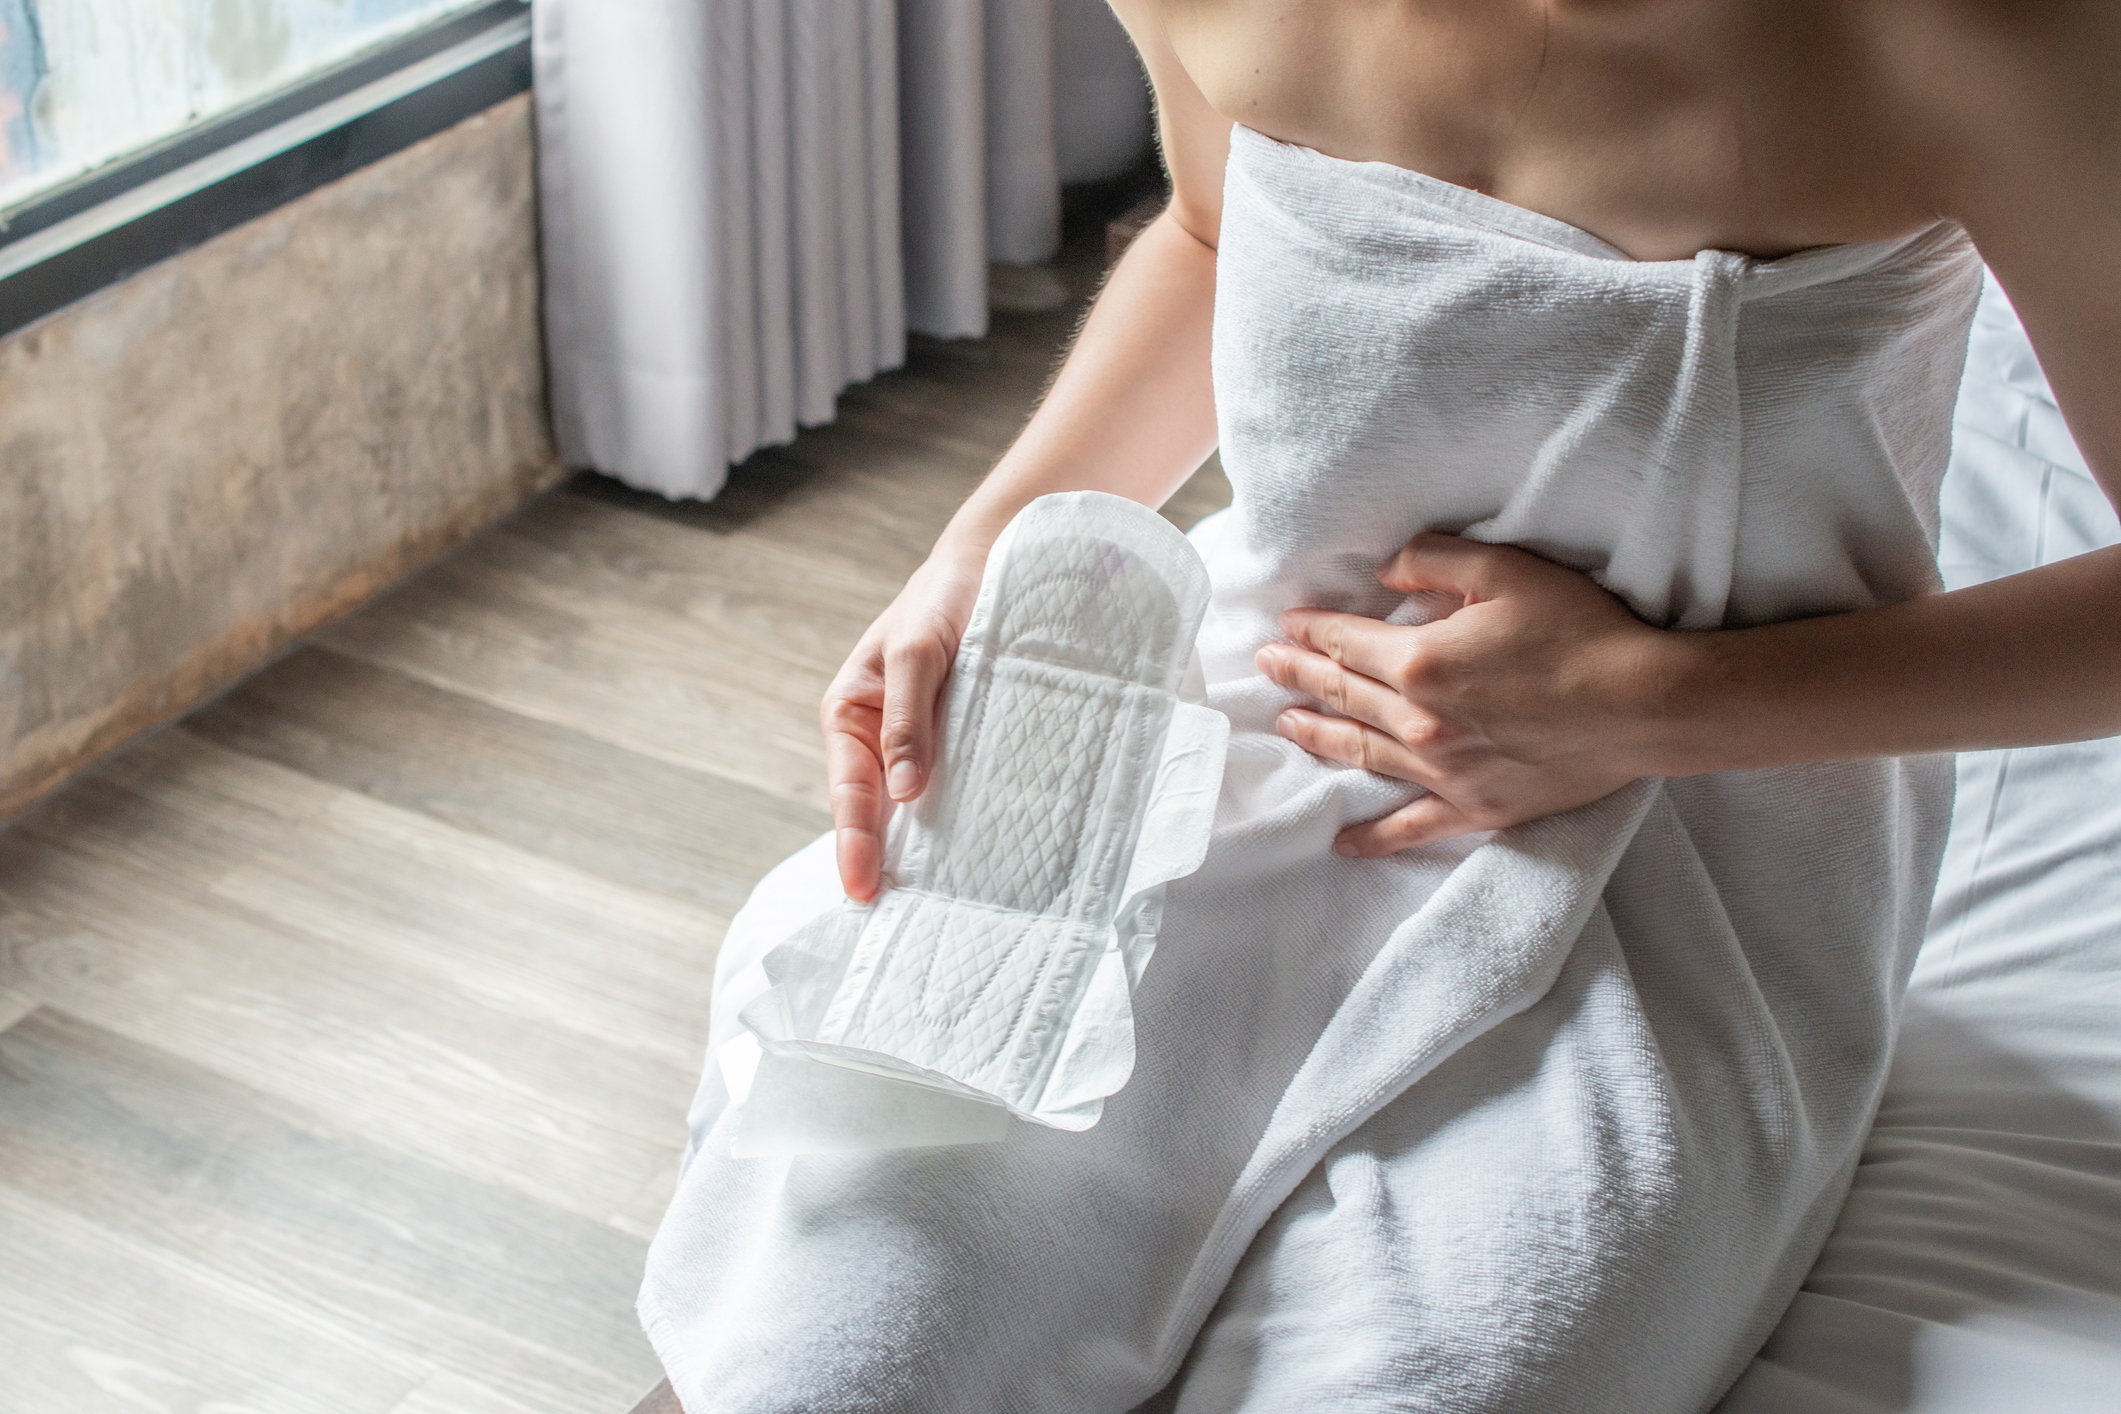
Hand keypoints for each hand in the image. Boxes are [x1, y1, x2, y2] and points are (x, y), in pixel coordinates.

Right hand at [822, 545, 988, 900]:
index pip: (850, 794)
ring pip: (917, 807)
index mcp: (851, 714)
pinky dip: (962, 819)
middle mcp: (880, 737)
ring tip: (937, 905)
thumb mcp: (918, 651)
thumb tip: (903, 793)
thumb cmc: (944, 598)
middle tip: (896, 919)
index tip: (863, 889)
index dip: (855, 844)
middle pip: (878, 813)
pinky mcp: (960, 740)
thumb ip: (908, 716)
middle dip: (883, 861)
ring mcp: (920, 743)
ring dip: (925, 849)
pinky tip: (981, 853)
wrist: (994, 562)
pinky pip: (955, 787)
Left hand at [1255, 533, 1677, 854]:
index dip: (1312, 631)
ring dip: (1318, 736)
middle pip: (1343, 695)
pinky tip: (1342, 844)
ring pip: (1361, 754)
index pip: (1346, 643)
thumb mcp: (1506, 570)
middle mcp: (1419, 721)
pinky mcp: (1475, 808)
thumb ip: (1435, 561)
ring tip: (1287, 724)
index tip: (1288, 626)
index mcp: (1420, 661)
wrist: (1644, 704)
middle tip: (1265, 667)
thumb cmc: (1580, 631)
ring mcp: (1443, 771)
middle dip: (1298, 677)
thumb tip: (1386, 570)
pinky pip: (1411, 829)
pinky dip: (1373, 838)